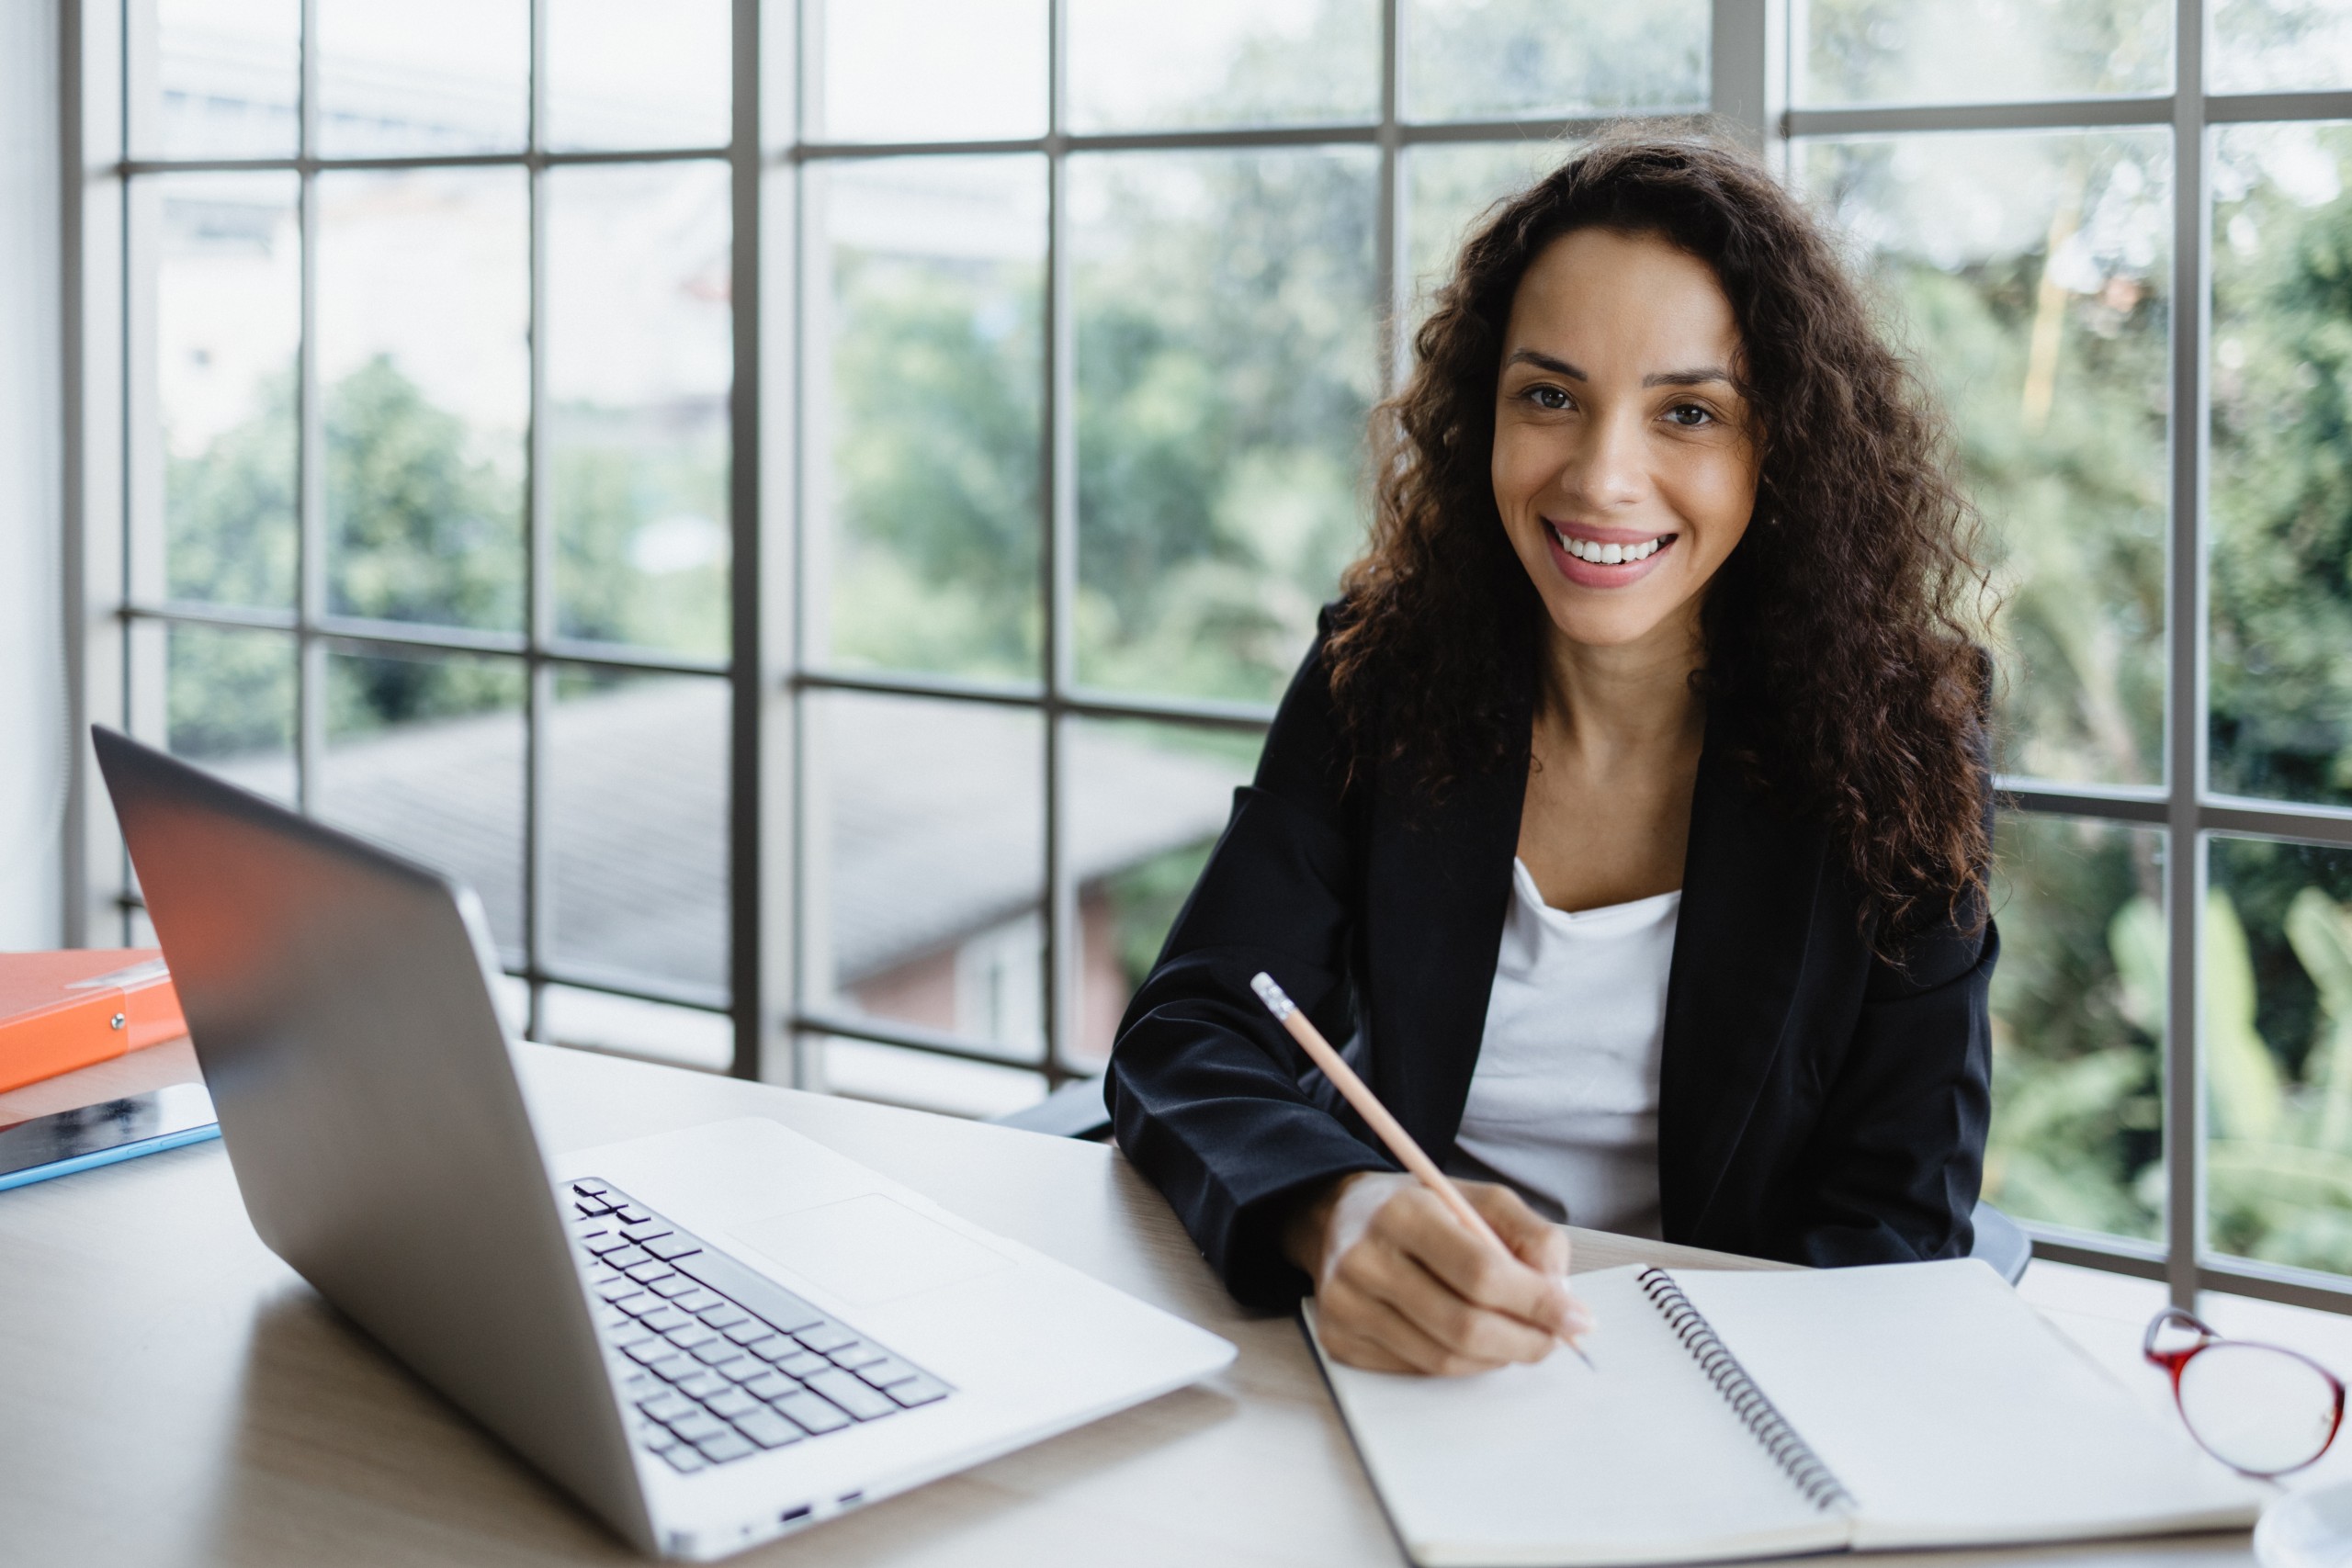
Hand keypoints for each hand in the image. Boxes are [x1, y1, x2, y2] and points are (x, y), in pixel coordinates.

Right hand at [1284, 1171, 1593, 1375]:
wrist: (1338, 1220)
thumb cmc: (1419, 1209)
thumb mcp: (1479, 1199)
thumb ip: (1531, 1236)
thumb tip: (1562, 1296)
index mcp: (1402, 1212)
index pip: (1481, 1272)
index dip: (1537, 1302)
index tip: (1576, 1318)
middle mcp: (1365, 1260)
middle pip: (1464, 1326)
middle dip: (1525, 1340)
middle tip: (1555, 1338)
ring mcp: (1346, 1306)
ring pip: (1443, 1359)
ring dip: (1496, 1357)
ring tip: (1515, 1336)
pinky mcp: (1339, 1340)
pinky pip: (1417, 1370)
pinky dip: (1458, 1363)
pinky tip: (1467, 1338)